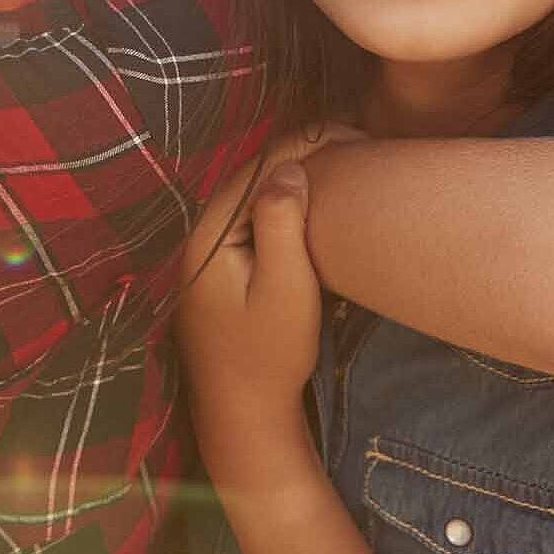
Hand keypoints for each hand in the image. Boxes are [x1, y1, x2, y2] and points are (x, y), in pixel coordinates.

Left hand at [178, 158, 323, 429]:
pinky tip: (317, 207)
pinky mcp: (223, 272)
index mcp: (208, 236)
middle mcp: (200, 238)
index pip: (257, 169)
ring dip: (294, 182)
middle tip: (354, 144)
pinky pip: (255, 224)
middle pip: (253, 179)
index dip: (303, 147)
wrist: (243, 416)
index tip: (350, 137)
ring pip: (255, 200)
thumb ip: (282, 225)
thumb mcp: (285, 289)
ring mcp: (208, 256)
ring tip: (343, 166)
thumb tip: (290, 168)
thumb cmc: (269, 357)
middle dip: (301, 158)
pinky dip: (285, 209)